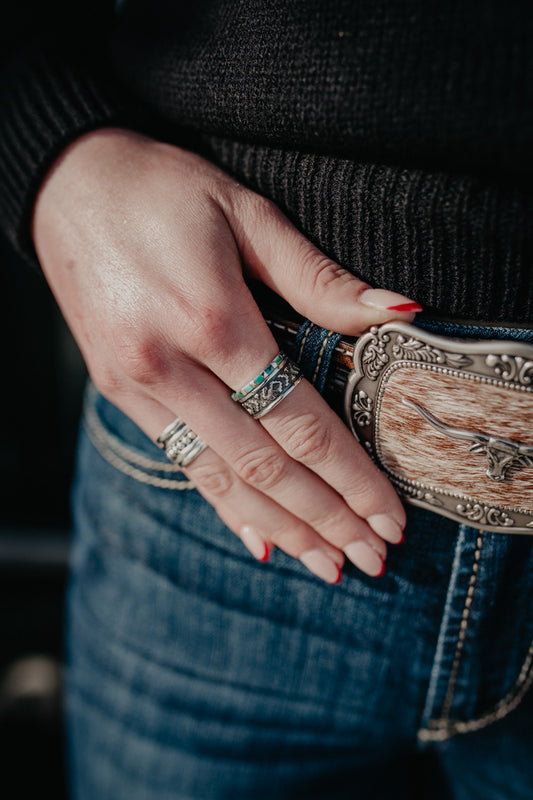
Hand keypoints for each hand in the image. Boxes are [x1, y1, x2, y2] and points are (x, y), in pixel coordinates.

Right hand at [33, 128, 420, 583]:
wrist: (63, 183)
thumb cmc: (160, 189)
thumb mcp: (246, 213)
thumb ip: (319, 277)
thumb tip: (399, 313)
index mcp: (211, 318)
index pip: (299, 423)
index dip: (350, 477)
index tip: (389, 515)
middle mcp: (170, 366)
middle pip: (265, 465)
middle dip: (325, 518)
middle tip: (371, 559)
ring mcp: (138, 387)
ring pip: (221, 478)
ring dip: (281, 527)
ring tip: (327, 566)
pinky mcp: (120, 392)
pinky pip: (182, 462)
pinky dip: (225, 505)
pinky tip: (259, 539)